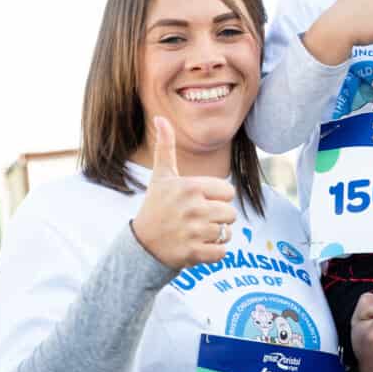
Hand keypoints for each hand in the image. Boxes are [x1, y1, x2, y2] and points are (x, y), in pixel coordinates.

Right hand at [131, 116, 236, 268]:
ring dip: (215, 236)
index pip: (229, 192)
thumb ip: (165, 146)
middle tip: (197, 220)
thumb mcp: (161, 176)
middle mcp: (193, 208)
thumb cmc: (156, 206)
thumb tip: (160, 117)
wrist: (141, 245)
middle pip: (231, 214)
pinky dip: (213, 253)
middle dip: (218, 218)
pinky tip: (197, 247)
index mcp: (190, 187)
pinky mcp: (194, 254)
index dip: (217, 198)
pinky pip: (222, 252)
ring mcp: (194, 232)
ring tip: (196, 233)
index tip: (199, 201)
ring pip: (227, 233)